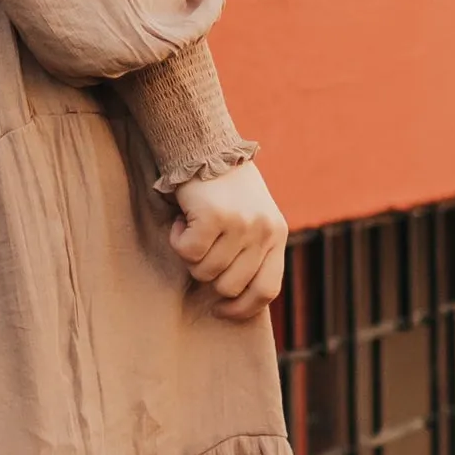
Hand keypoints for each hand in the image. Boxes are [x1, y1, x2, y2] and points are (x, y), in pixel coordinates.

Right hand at [166, 162, 285, 315]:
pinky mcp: (214, 216)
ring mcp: (241, 224)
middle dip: (208, 274)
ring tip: (193, 227)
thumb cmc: (225, 187)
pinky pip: (188, 252)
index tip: (221, 310)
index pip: (267, 290)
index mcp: (278, 234)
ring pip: (205, 272)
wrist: (205, 145)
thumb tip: (233, 297)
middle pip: (230, 287)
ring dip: (190, 255)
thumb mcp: (253, 218)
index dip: (242, 309)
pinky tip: (181, 220)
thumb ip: (252, 252)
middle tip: (201, 248)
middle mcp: (264, 231)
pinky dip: (177, 239)